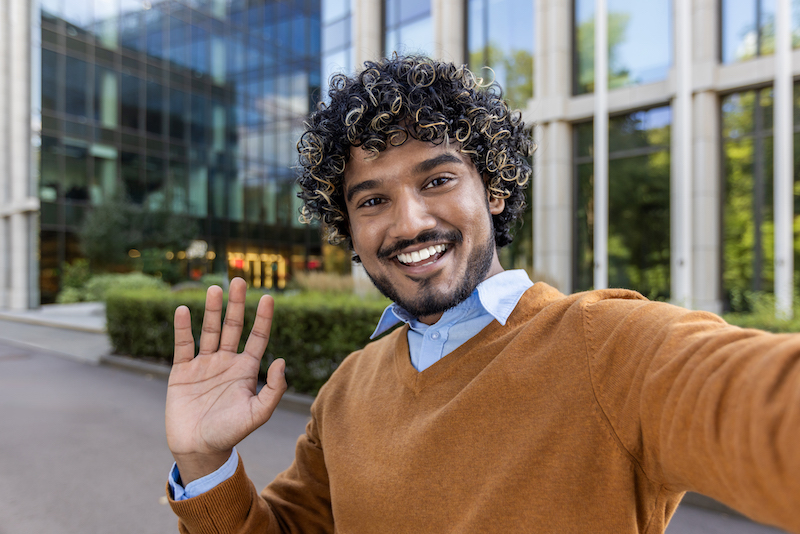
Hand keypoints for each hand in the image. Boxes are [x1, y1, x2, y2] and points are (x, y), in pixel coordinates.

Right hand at [165, 277, 286, 483]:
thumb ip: (273, 390)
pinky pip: (183, 345)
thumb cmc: (231, 433)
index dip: (262, 317)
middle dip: (236, 304)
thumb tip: (281, 360)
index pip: (257, 337)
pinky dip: (182, 328)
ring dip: (211, 310)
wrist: (199, 450)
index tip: (267, 297)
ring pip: (208, 331)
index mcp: (246, 370)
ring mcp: (204, 365)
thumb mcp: (258, 414)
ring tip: (214, 288)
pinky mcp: (182, 372)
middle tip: (238, 280)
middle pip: (232, 326)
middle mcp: (226, 362)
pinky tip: (182, 310)